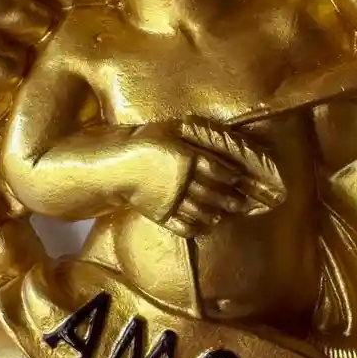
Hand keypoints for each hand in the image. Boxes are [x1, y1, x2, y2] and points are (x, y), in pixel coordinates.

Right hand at [126, 124, 249, 237]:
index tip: (239, 179)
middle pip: (213, 192)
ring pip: (200, 210)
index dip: (230, 175)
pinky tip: (201, 226)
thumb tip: (209, 132)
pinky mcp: (160, 214)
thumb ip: (187, 132)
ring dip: (214, 214)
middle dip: (229, 199)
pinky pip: (182, 225)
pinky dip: (194, 227)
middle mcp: (183, 181)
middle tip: (240, 204)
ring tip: (222, 216)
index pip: (217, 169)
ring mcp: (172, 200)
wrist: (115, 167)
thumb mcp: (165, 130)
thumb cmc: (140, 143)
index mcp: (187, 158)